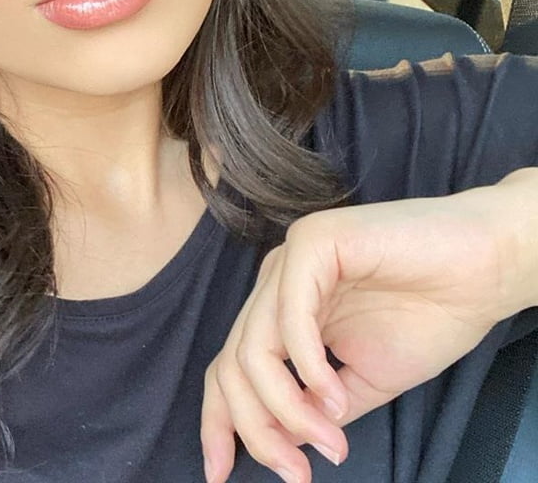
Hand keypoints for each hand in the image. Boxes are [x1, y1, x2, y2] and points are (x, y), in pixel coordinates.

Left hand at [200, 170, 537, 482]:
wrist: (483, 268)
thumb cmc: (429, 315)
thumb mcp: (363, 379)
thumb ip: (317, 407)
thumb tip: (279, 441)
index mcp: (280, 310)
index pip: (229, 366)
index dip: (218, 421)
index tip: (219, 475)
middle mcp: (274, 283)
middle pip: (233, 364)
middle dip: (256, 429)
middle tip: (297, 473)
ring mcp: (288, 259)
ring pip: (253, 346)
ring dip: (286, 408)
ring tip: (328, 443)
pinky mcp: (312, 242)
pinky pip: (290, 316)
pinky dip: (307, 368)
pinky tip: (336, 398)